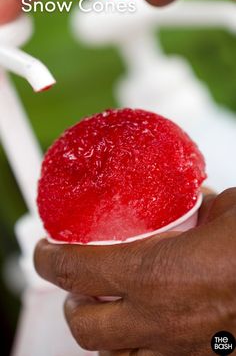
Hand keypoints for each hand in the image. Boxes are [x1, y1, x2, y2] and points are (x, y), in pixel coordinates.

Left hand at [34, 188, 235, 355]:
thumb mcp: (231, 210)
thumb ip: (202, 209)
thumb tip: (194, 204)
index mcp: (156, 275)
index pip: (74, 270)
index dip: (48, 258)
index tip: (44, 250)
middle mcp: (158, 320)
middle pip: (84, 326)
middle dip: (71, 304)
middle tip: (77, 282)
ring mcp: (178, 350)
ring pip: (114, 355)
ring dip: (102, 331)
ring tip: (107, 307)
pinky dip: (139, 347)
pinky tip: (149, 327)